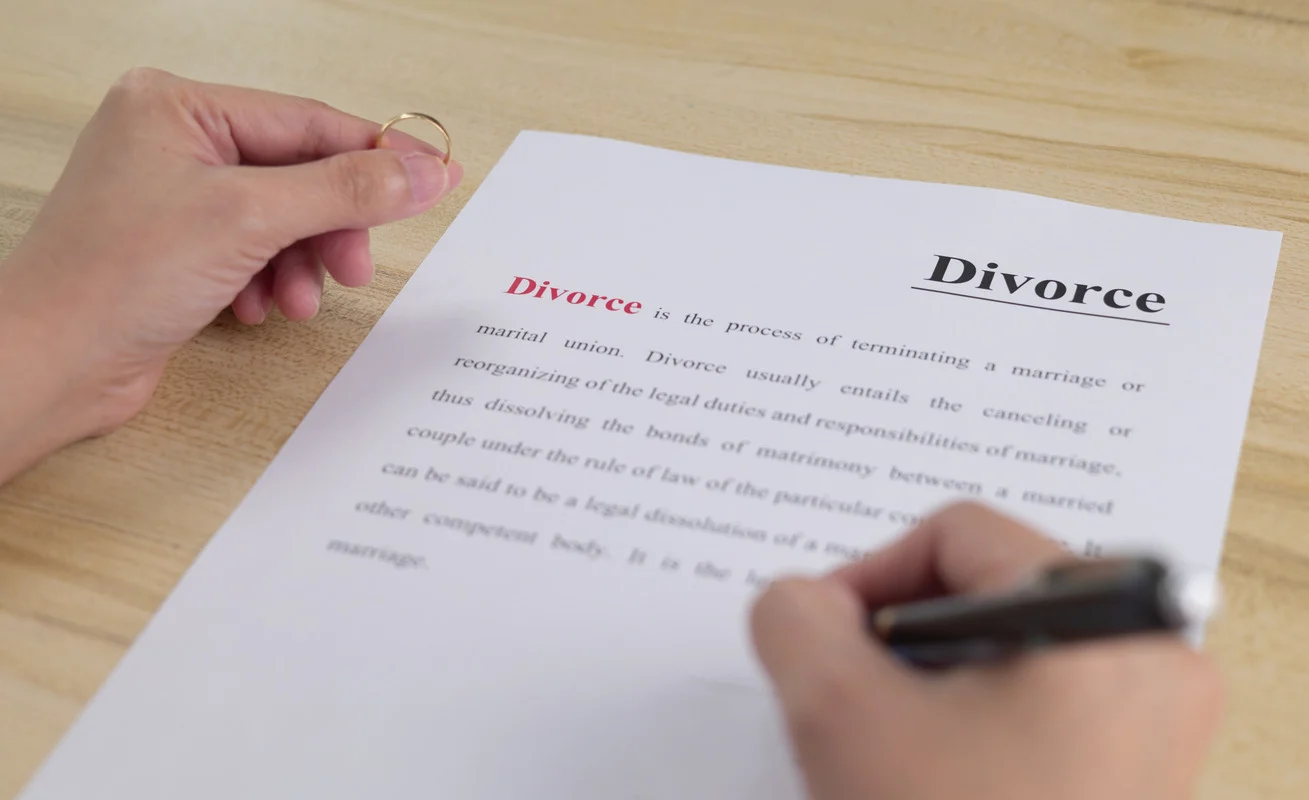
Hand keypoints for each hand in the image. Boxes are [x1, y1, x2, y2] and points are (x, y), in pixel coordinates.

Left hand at [0, 67, 460, 481]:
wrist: (50, 363)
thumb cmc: (113, 279)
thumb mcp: (248, 219)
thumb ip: (344, 190)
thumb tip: (422, 173)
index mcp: (178, 105)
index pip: (308, 122)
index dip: (378, 155)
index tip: (437, 176)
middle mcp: (174, 142)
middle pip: (300, 173)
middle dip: (331, 226)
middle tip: (355, 265)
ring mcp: (175, 195)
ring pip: (283, 219)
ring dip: (302, 262)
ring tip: (296, 299)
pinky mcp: (178, 246)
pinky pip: (257, 251)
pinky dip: (271, 280)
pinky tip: (257, 307)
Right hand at [750, 502, 1222, 799]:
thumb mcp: (839, 717)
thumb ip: (795, 619)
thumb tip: (802, 601)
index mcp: (1105, 620)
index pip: (959, 535)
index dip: (868, 575)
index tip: (822, 639)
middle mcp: (1154, 659)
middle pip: (988, 591)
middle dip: (899, 642)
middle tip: (856, 704)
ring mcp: (1155, 722)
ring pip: (1008, 651)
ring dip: (930, 685)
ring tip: (896, 753)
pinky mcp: (1141, 771)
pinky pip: (1041, 704)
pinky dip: (973, 723)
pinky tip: (937, 778)